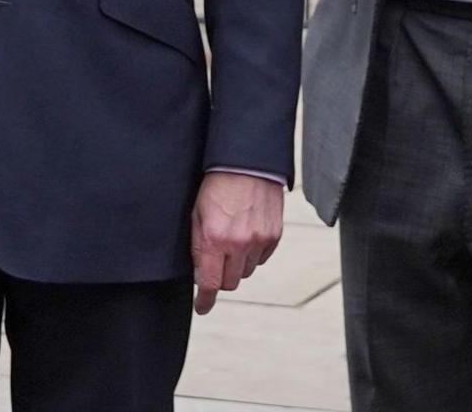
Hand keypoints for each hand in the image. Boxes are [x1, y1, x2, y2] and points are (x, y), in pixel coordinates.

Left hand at [191, 172, 282, 314]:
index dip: (205, 300)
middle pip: (230, 282)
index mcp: (215, 239)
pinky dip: (253, 254)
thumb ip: (199, 247)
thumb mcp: (197, 215)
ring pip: (247, 271)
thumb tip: (201, 274)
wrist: (247, 163)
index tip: (202, 306)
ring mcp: (260, 240)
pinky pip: (262, 258)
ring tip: (232, 240)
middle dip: (220, 277)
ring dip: (237, 264)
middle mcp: (239, 243)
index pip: (210, 283)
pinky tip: (246, 235)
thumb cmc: (217, 185)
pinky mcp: (274, 235)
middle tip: (216, 261)